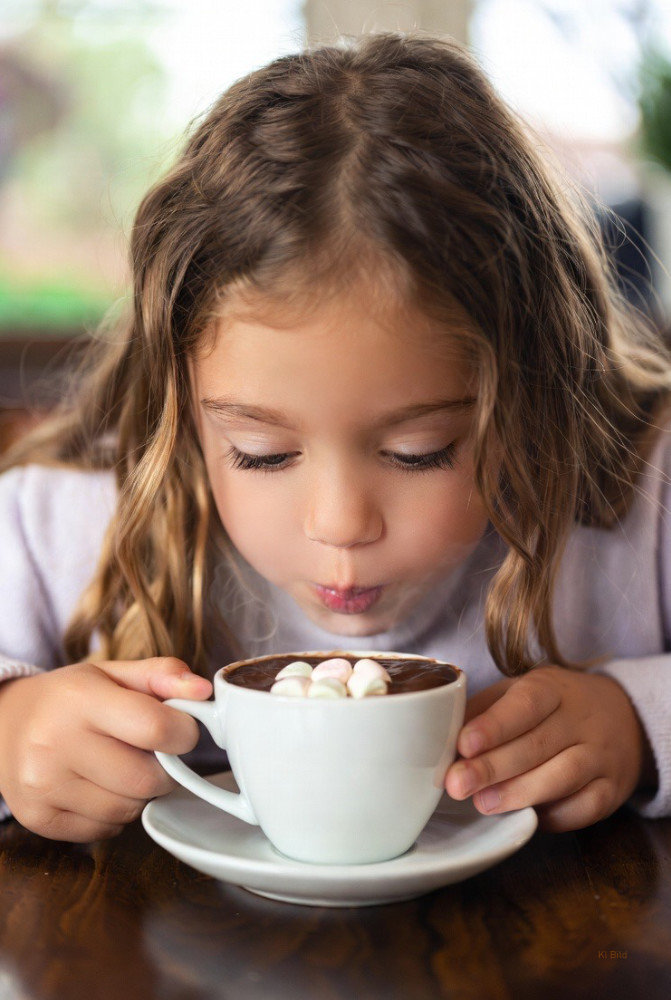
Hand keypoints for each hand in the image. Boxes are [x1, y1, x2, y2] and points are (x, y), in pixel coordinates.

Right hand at [0, 657, 211, 841]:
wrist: (3, 724)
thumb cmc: (68, 698)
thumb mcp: (113, 673)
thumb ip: (162, 676)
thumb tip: (204, 691)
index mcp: (80, 699)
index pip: (156, 728)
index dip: (183, 733)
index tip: (179, 729)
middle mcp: (54, 743)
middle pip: (147, 779)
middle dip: (163, 768)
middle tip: (149, 752)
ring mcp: (43, 785)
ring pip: (128, 810)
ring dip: (138, 793)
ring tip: (118, 767)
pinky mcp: (38, 818)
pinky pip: (104, 830)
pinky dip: (112, 814)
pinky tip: (97, 787)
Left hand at [445, 665, 654, 831]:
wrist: (623, 716)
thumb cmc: (552, 706)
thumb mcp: (520, 691)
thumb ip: (484, 709)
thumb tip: (441, 732)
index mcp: (552, 688)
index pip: (524, 704)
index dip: (494, 726)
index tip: (464, 744)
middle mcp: (581, 720)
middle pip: (538, 744)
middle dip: (493, 767)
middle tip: (457, 784)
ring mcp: (601, 756)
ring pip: (563, 776)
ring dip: (520, 793)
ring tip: (483, 803)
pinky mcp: (611, 790)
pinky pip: (584, 807)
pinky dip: (554, 815)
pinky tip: (525, 816)